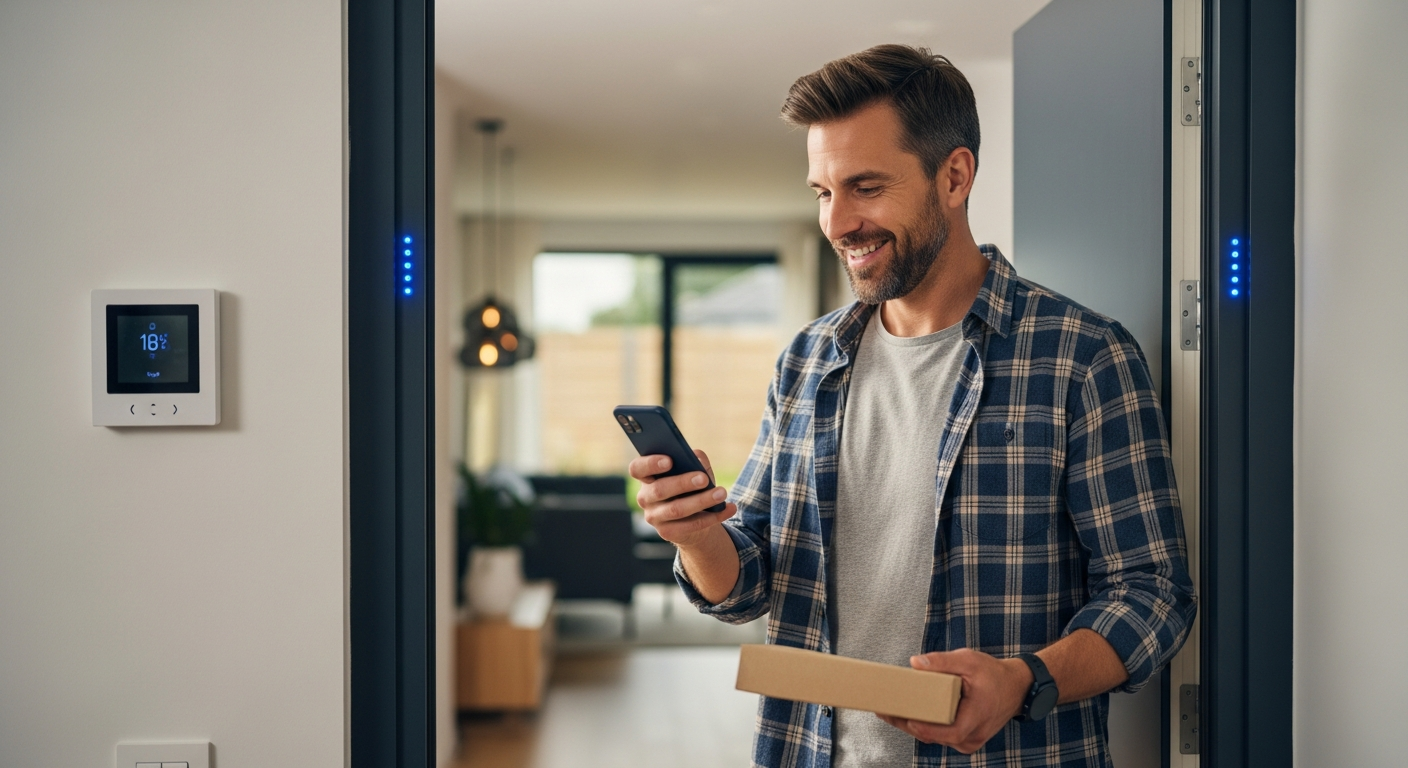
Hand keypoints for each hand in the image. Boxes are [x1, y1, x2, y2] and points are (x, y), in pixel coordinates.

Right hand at [629, 449, 734, 548]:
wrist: (692, 518)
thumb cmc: (689, 486)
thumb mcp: (691, 470)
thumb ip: (693, 460)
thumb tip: (697, 458)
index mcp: (646, 477)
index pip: (637, 468)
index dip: (650, 464)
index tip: (670, 460)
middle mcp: (645, 498)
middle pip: (659, 490)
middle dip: (683, 483)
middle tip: (703, 479)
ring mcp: (654, 517)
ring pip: (676, 510)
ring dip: (701, 501)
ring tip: (722, 493)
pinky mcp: (668, 533)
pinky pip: (691, 525)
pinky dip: (713, 517)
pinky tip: (729, 508)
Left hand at [877, 649, 1032, 753]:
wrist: (1016, 687)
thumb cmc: (994, 675)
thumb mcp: (969, 661)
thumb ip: (942, 661)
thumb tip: (915, 663)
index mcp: (977, 717)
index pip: (949, 731)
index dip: (927, 728)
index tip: (907, 718)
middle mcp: (973, 736)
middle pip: (935, 736)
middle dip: (907, 723)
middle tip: (884, 710)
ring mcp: (969, 740)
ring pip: (935, 737)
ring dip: (913, 725)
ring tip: (889, 711)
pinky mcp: (965, 738)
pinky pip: (940, 735)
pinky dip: (924, 725)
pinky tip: (906, 714)